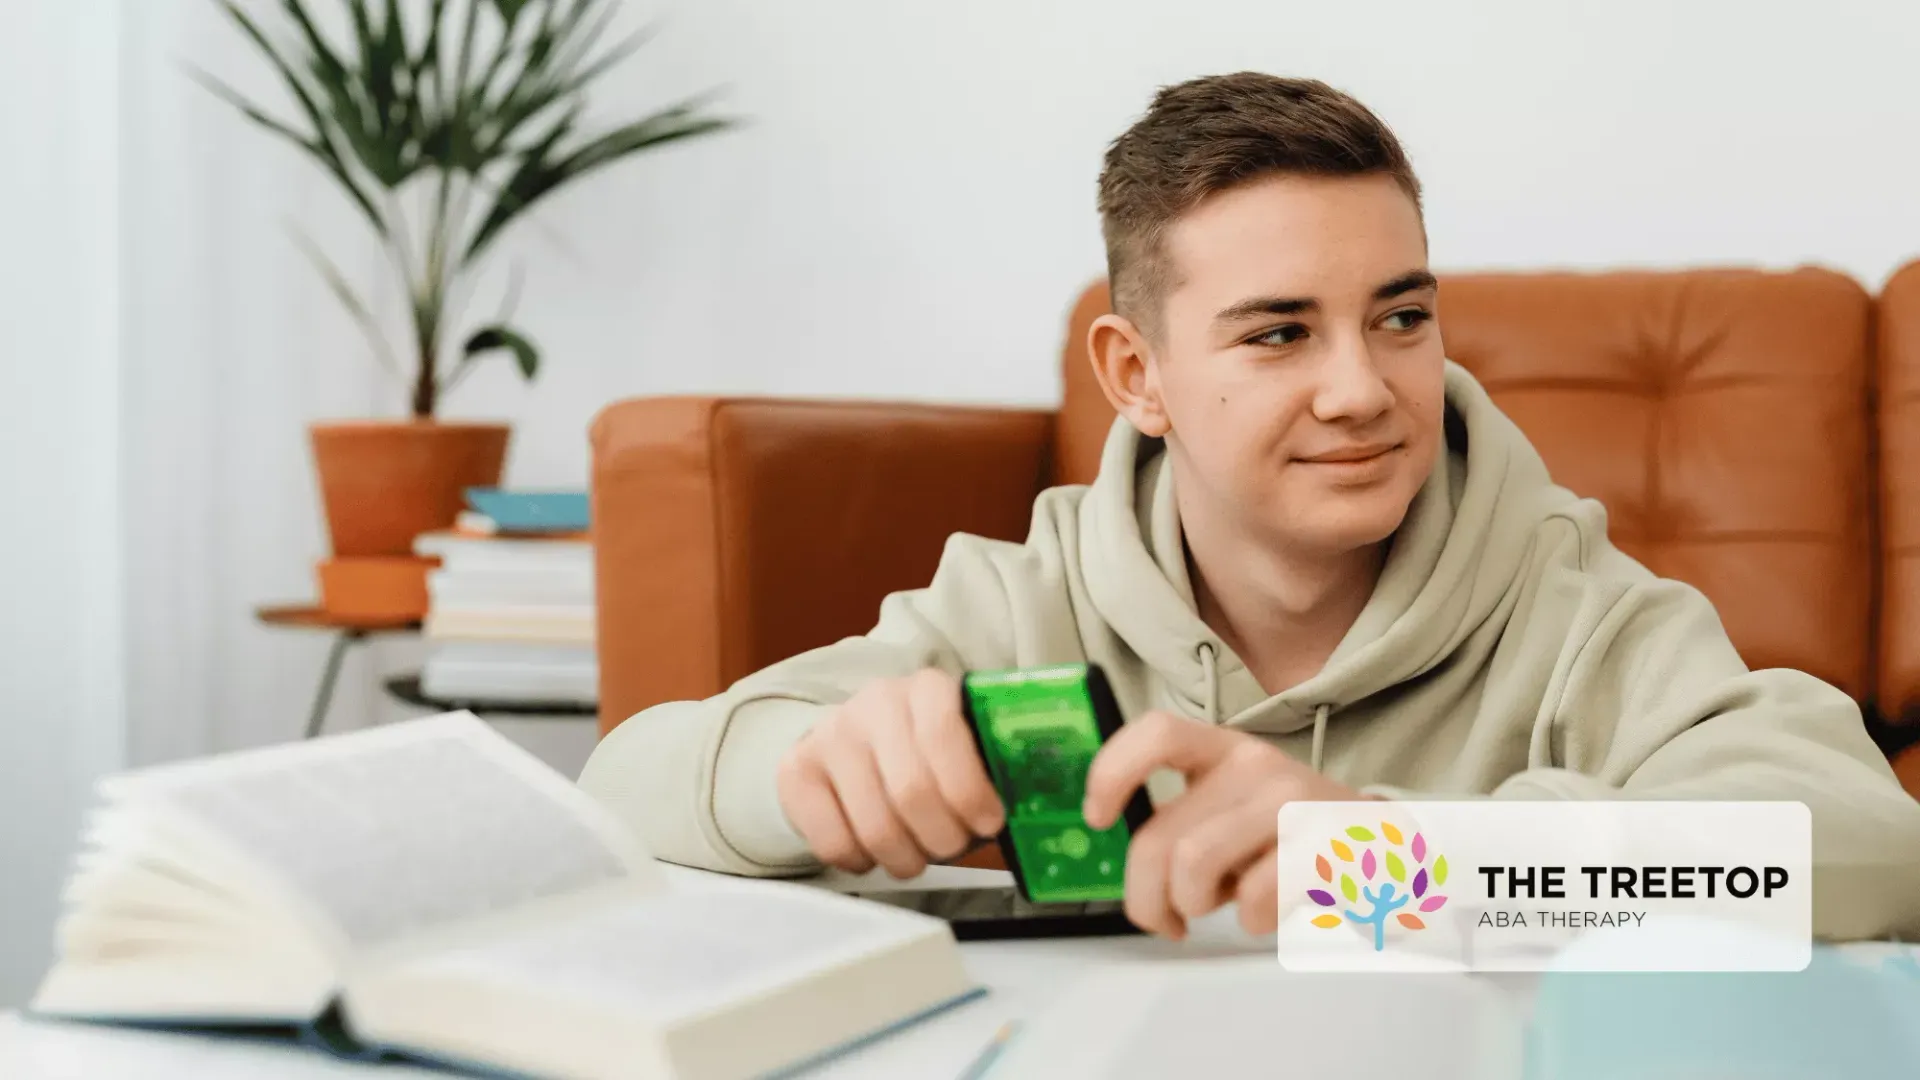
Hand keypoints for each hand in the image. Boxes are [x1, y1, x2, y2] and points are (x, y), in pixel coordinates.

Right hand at [776, 669, 1005, 878]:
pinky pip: (832, 842)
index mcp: (927, 690)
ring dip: (907, 858)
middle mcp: (874, 704)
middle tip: (953, 846)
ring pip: (875, 827)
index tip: (989, 822)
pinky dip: (862, 861)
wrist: (858, 740)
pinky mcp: (796, 770)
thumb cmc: (930, 754)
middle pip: (911, 792)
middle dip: (943, 837)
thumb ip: (1000, 766)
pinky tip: (875, 850)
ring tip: (918, 854)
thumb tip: (1044, 808)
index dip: (970, 791)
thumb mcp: (970, 743)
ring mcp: (830, 735)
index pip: (943, 736)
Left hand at [1082, 711, 1369, 939]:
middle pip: (1161, 835)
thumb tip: (1130, 867)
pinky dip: (1250, 922)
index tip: (1097, 817)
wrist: (1389, 849)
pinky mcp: (1321, 845)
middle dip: (1146, 896)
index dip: (1112, 771)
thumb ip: (1185, 820)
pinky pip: (1252, 899)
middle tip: (1164, 919)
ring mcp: (1290, 802)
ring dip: (1195, 905)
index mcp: (1224, 749)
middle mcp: (1255, 764)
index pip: (1156, 733)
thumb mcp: (1236, 806)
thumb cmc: (1294, 835)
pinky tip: (1267, 913)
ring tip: (1222, 906)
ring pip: (1194, 866)